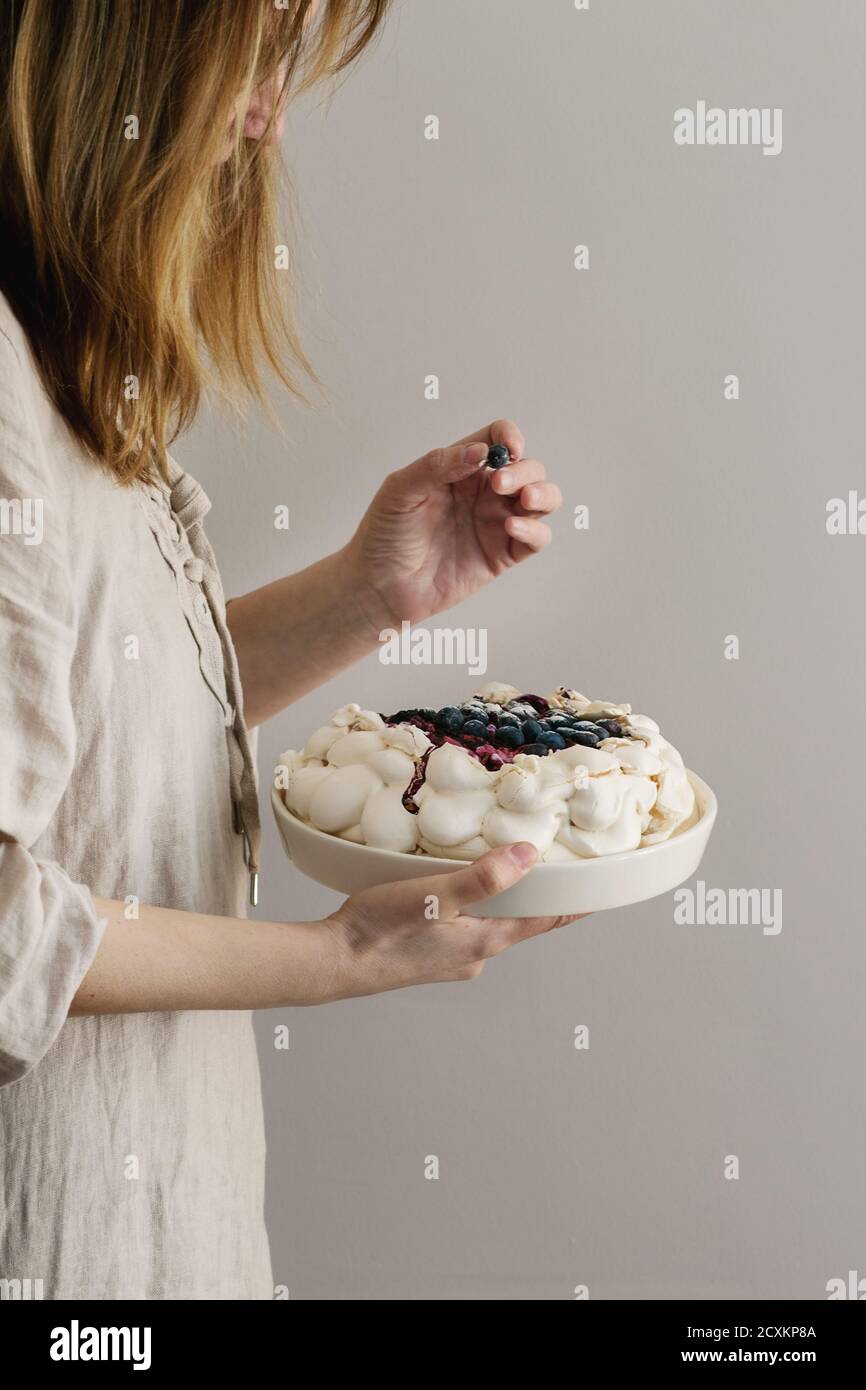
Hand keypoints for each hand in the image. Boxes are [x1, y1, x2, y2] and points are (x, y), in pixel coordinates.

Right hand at [321, 842, 584, 999]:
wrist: (332, 963)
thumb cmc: (379, 930)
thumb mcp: (434, 895)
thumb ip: (483, 878)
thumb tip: (528, 856)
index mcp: (485, 940)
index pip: (547, 920)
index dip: (576, 904)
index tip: (602, 889)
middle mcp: (475, 954)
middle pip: (522, 919)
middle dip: (538, 894)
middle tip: (553, 864)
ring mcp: (451, 958)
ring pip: (490, 921)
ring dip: (501, 897)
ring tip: (504, 866)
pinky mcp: (428, 954)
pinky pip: (463, 924)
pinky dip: (471, 904)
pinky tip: (453, 887)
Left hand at [343, 419, 563, 630]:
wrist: (379, 586)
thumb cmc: (384, 535)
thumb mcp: (401, 489)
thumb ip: (438, 464)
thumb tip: (480, 450)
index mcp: (460, 469)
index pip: (496, 439)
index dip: (509, 436)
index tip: (508, 448)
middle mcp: (483, 493)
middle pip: (527, 467)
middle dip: (524, 470)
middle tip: (501, 484)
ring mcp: (495, 523)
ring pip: (542, 499)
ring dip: (543, 493)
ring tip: (525, 499)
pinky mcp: (502, 555)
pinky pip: (536, 538)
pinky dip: (535, 529)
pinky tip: (513, 527)